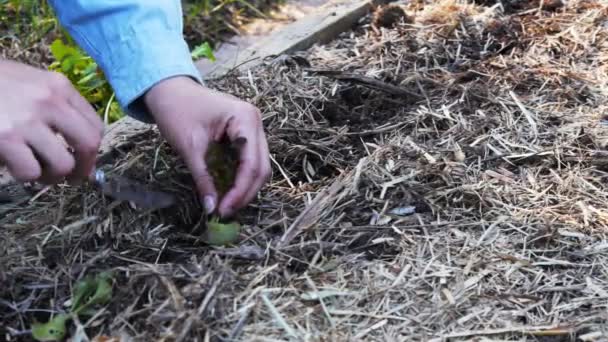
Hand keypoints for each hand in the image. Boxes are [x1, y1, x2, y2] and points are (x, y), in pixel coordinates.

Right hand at [0, 59, 103, 183]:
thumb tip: (80, 147)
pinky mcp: (6, 139)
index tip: (83, 161)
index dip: (92, 150)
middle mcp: (49, 101)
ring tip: (37, 172)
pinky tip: (13, 165)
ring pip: (62, 165)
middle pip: (88, 144)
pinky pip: (30, 172)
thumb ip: (55, 106)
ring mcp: (27, 120)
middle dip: (83, 168)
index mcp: (58, 86)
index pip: (95, 125)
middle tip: (71, 179)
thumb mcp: (29, 81)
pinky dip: (24, 176)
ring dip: (51, 176)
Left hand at [144, 76, 270, 217]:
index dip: (240, 191)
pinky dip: (240, 178)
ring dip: (245, 187)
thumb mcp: (189, 147)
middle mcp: (255, 122)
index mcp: (245, 119)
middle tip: (225, 212)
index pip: (252, 164)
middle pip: (261, 167)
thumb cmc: (177, 111)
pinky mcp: (245, 133)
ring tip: (226, 204)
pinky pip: (249, 161)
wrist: (168, 90)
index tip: (223, 210)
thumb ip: (203, 178)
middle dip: (245, 193)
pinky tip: (227, 191)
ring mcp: (253, 127)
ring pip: (259, 166)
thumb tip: (210, 208)